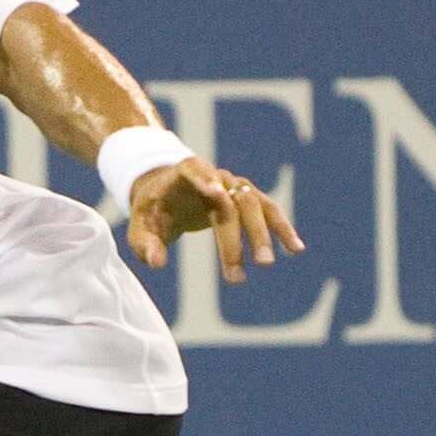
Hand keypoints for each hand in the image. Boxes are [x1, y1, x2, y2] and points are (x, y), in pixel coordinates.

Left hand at [125, 159, 303, 283]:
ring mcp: (234, 186)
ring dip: (264, 234)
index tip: (216, 191)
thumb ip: (144, 244)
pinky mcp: (246, 198)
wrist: (167, 194)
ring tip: (267, 263)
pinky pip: (268, 211)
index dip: (204, 178)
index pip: (194, 170)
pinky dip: (281, 228)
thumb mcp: (139, 227)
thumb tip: (157, 263)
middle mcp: (214, 176)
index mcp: (183, 174)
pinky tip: (296, 249)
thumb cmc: (152, 212)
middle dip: (239, 235)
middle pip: (230, 201)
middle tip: (249, 265)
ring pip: (255, 205)